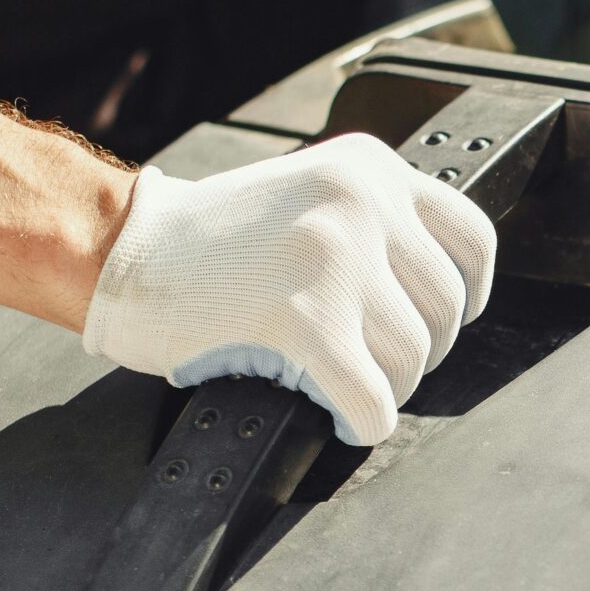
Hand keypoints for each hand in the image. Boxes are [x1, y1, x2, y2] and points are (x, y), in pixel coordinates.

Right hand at [82, 135, 496, 445]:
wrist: (117, 249)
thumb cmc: (207, 242)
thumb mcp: (309, 198)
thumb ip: (373, 226)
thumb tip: (440, 295)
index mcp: (369, 168)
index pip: (472, 237)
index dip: (464, 295)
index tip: (439, 320)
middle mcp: (361, 203)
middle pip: (444, 308)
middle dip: (414, 351)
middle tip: (368, 362)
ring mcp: (335, 258)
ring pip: (412, 358)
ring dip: (383, 386)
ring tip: (340, 383)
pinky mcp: (305, 319)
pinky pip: (373, 399)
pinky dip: (362, 422)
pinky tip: (338, 417)